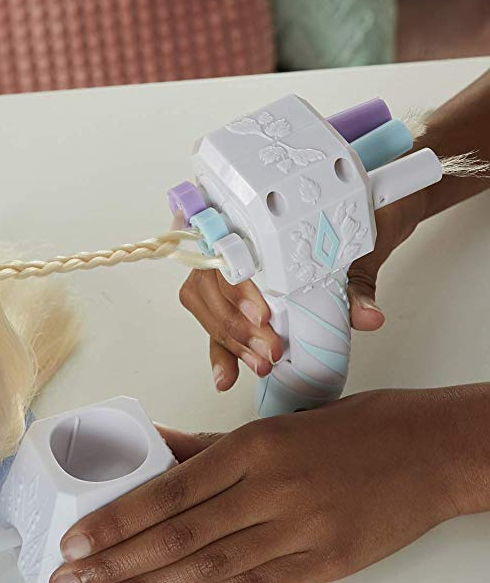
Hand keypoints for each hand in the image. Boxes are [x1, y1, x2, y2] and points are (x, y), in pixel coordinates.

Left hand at [48, 388, 482, 582]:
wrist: (431, 453)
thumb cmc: (350, 429)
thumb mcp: (275, 425)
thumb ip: (207, 445)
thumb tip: (150, 448)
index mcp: (254, 448)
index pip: (168, 494)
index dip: (115, 522)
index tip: (74, 542)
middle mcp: (271, 491)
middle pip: (177, 536)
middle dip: (114, 563)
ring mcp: (299, 532)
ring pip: (207, 568)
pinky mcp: (321, 564)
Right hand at [178, 194, 424, 391]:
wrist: (374, 209)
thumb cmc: (359, 214)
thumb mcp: (360, 243)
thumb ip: (357, 280)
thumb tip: (364, 317)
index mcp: (249, 208)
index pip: (221, 245)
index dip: (235, 283)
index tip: (261, 315)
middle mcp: (228, 230)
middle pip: (208, 283)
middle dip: (235, 323)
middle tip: (268, 349)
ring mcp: (226, 262)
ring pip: (207, 305)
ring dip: (230, 341)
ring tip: (260, 363)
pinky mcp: (235, 292)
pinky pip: (216, 319)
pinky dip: (221, 350)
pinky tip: (226, 375)